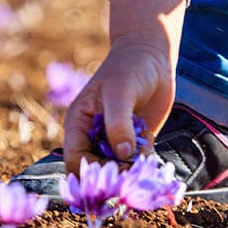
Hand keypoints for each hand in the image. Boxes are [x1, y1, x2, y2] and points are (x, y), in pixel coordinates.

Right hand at [62, 0, 188, 164]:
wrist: (152, 56)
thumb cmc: (129, 67)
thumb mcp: (120, 92)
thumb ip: (118, 124)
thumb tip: (122, 155)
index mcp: (78, 124)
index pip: (74, 160)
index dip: (90, 171)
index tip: (113, 169)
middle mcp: (93, 136)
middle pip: (96, 171)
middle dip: (115, 172)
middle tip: (134, 165)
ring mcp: (114, 140)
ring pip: (119, 169)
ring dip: (133, 165)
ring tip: (144, 142)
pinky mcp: (134, 141)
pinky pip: (137, 162)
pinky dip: (145, 157)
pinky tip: (150, 136)